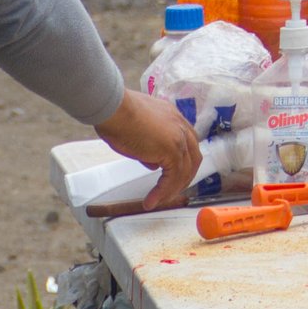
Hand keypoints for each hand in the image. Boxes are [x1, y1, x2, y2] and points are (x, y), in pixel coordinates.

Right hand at [94, 89, 200, 210]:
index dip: (183, 161)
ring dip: (172, 189)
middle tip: (171, 191)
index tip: (174, 174)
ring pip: (184, 171)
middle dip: (184, 178)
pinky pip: (172, 178)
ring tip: (159, 200)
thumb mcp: (137, 132)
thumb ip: (149, 147)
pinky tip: (151, 200)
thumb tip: (153, 163)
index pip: (187, 142)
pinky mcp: (172, 150)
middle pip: (193, 158)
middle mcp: (180, 125)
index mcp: (173, 117)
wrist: (114, 108)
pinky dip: (163, 192)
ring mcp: (179, 138)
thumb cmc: (117, 114)